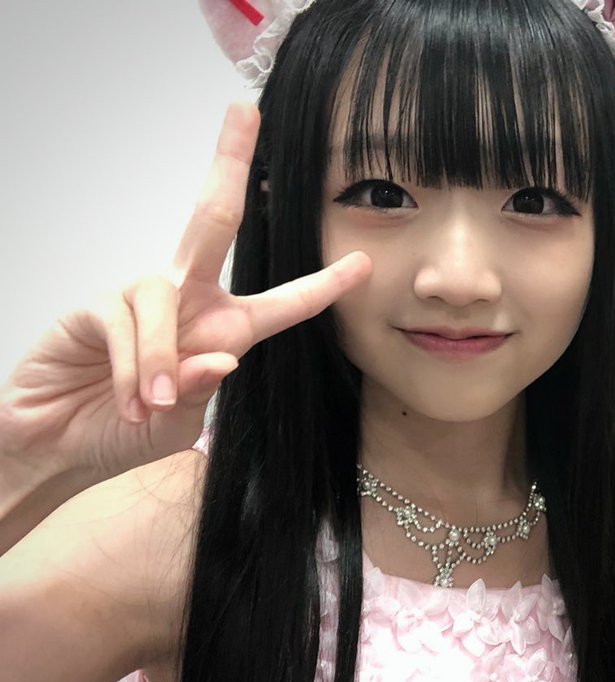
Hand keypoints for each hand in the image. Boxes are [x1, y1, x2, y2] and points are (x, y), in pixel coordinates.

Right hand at [0, 102, 370, 484]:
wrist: (58, 445)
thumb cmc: (123, 430)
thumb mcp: (180, 423)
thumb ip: (202, 391)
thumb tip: (221, 355)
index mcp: (223, 328)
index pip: (283, 304)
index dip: (324, 285)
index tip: (365, 262)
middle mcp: (186, 300)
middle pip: (212, 219)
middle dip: (228, 163)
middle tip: (246, 111)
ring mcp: (138, 297)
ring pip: (164, 299)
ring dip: (162, 359)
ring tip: (152, 404)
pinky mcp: (94, 307)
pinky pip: (125, 324)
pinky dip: (133, 367)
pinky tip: (129, 398)